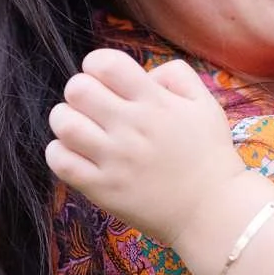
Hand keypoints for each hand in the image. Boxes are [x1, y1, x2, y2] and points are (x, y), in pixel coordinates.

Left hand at [45, 48, 248, 250]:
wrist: (214, 211)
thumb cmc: (210, 156)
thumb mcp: (207, 105)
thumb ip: (178, 76)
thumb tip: (145, 73)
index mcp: (155, 103)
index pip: (106, 63)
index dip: (97, 65)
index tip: (105, 80)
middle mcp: (131, 128)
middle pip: (77, 89)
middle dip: (80, 90)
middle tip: (92, 106)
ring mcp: (114, 160)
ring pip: (64, 123)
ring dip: (66, 119)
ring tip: (81, 128)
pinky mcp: (102, 189)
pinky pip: (60, 161)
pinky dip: (59, 152)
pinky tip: (76, 153)